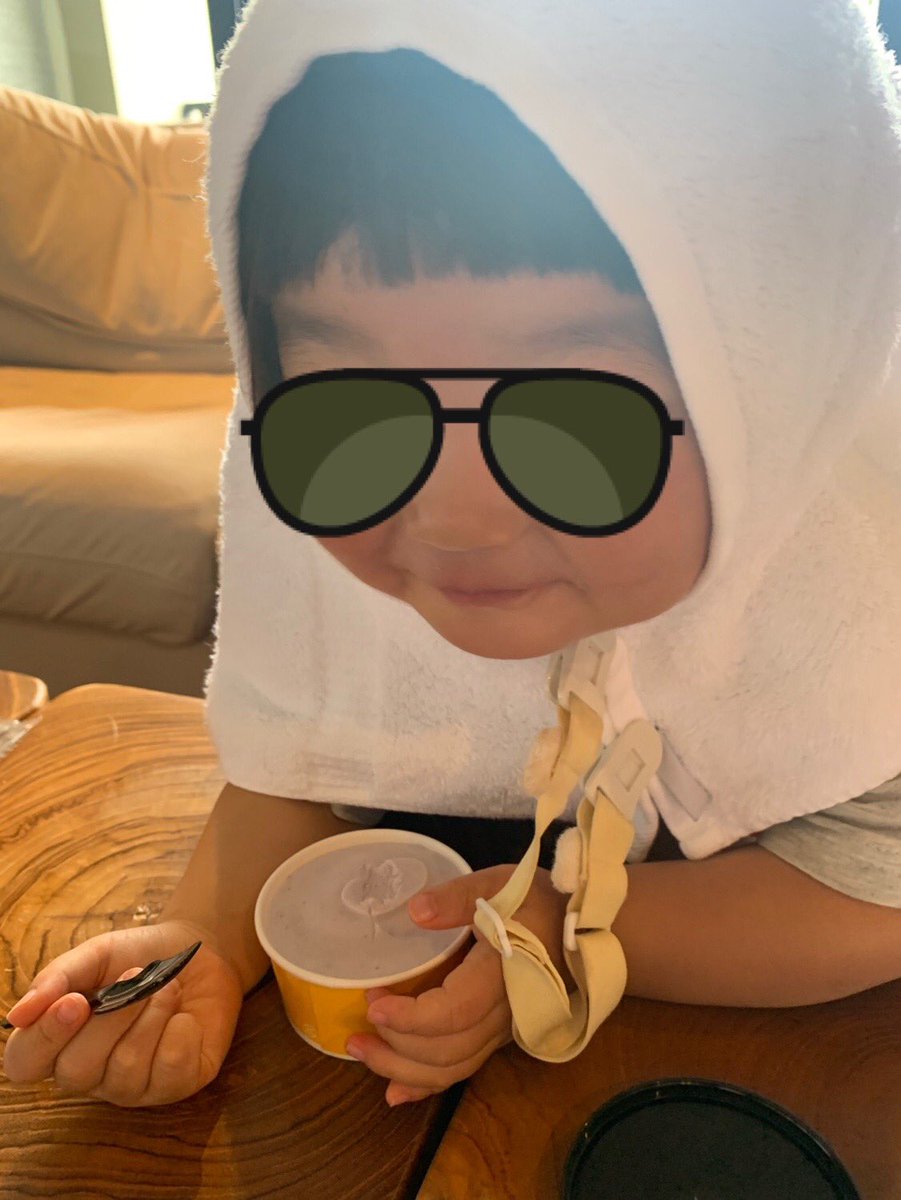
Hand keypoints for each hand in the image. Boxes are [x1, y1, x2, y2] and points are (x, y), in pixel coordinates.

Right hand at [2, 920, 243, 1106]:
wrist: (201, 950)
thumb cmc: (140, 957)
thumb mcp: (96, 955)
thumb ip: (56, 979)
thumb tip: (17, 1016)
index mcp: (60, 1043)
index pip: (25, 1064)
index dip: (45, 1038)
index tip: (75, 1002)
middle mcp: (91, 1074)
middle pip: (76, 1071)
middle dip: (111, 1018)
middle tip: (136, 975)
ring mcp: (132, 1087)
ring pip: (126, 1069)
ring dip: (152, 1014)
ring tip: (167, 987)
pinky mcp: (175, 1087)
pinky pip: (171, 1071)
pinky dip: (181, 1031)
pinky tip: (185, 1016)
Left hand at [346, 863, 570, 1106]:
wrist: (585, 927)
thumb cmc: (541, 901)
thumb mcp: (500, 884)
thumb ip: (457, 897)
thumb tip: (414, 911)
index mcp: (502, 976)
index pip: (454, 1012)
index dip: (411, 1017)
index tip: (375, 1003)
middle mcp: (504, 1014)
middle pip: (448, 1051)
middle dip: (396, 1050)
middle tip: (355, 1033)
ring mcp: (503, 1030)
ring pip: (453, 1068)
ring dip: (405, 1070)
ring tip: (363, 1056)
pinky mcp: (499, 1034)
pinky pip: (464, 1067)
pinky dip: (429, 1084)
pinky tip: (398, 1092)